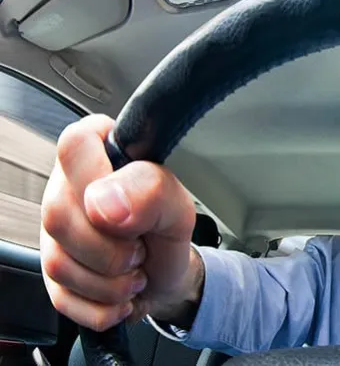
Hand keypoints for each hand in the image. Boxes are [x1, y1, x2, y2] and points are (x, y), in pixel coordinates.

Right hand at [39, 114, 199, 330]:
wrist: (167, 276)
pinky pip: (64, 298)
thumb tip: (105, 204)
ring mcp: (52, 234)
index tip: (129, 209)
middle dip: (113, 246)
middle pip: (59, 215)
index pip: (76, 144)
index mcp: (97, 157)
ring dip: (112, 281)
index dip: (101, 182)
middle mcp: (64, 191)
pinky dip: (105, 305)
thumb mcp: (178, 207)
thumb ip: (150, 191)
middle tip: (140, 247)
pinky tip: (120, 293)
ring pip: (58, 262)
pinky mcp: (49, 275)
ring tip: (134, 269)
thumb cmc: (167, 231)